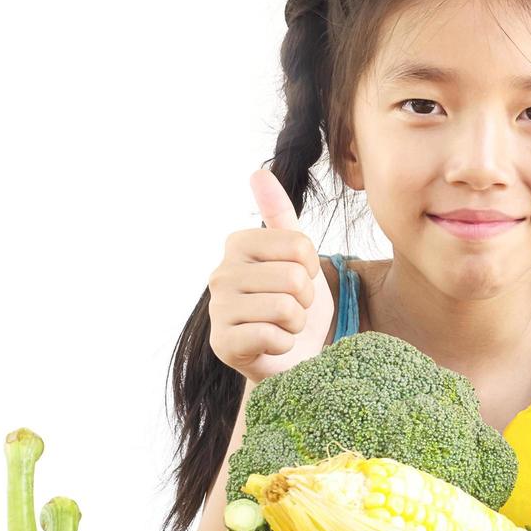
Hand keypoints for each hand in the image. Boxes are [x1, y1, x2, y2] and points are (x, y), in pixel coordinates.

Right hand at [206, 170, 334, 383]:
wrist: (288, 358)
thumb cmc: (293, 304)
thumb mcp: (296, 257)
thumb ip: (280, 216)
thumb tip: (258, 172)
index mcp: (238, 245)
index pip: (298, 244)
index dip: (312, 267)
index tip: (301, 279)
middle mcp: (220, 273)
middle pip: (293, 277)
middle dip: (305, 299)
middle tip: (293, 309)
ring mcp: (218, 309)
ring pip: (285, 307)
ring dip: (296, 323)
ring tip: (283, 326)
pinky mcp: (223, 344)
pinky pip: (273, 336)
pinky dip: (284, 344)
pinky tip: (272, 345)